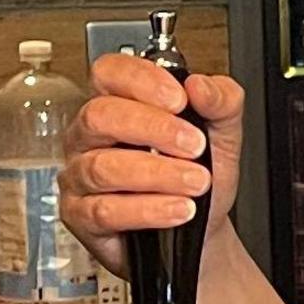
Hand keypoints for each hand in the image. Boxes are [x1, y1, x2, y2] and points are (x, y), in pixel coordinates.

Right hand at [61, 52, 242, 256]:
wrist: (202, 231)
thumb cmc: (198, 176)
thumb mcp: (223, 134)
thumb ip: (222, 101)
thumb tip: (201, 85)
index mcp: (118, 103)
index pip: (109, 72)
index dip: (141, 81)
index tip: (180, 99)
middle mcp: (91, 136)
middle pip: (100, 115)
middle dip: (154, 129)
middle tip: (194, 146)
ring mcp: (81, 175)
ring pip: (103, 166)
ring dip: (158, 175)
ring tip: (196, 182)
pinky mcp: (80, 216)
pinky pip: (105, 210)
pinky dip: (149, 210)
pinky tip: (178, 209)